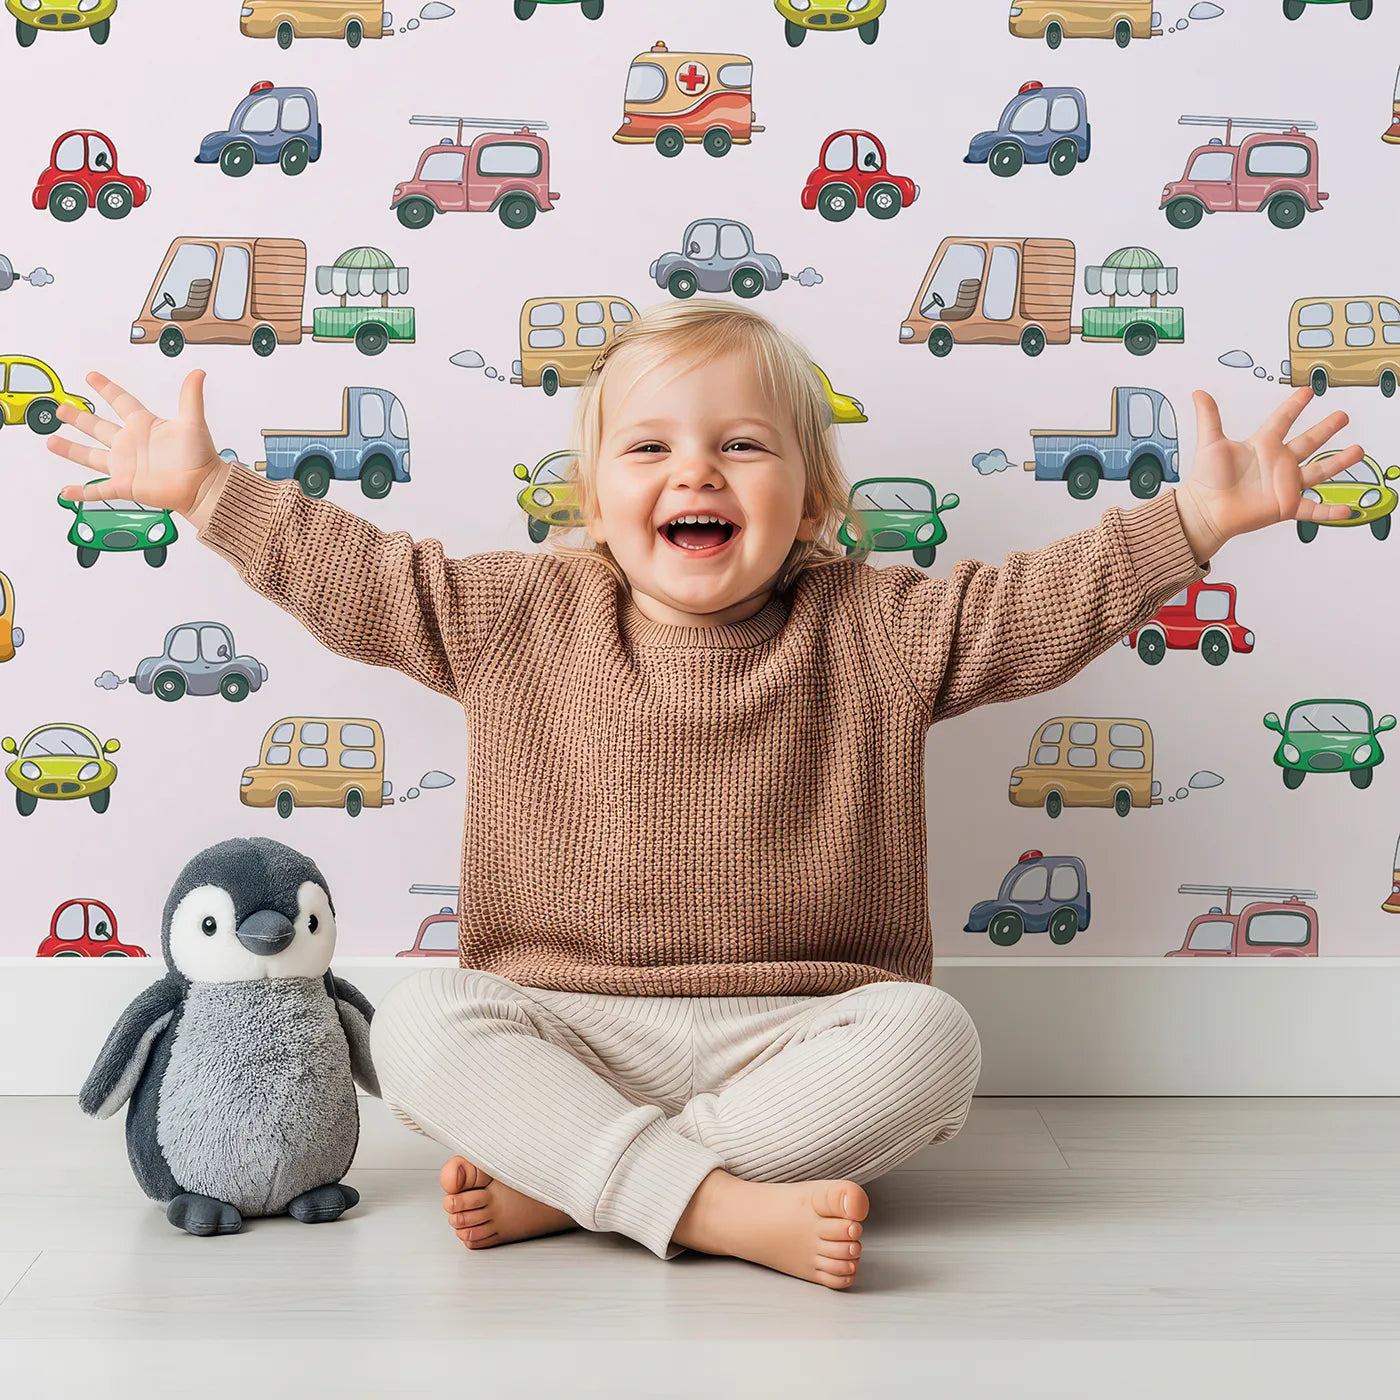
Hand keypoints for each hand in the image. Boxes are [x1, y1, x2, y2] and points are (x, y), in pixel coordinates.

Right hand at [46, 369, 232, 531]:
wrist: (202, 487)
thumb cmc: (201, 456)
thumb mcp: (193, 422)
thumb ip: (191, 396)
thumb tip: (198, 373)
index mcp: (143, 425)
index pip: (120, 401)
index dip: (106, 388)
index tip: (91, 377)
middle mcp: (130, 444)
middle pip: (97, 427)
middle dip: (78, 418)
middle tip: (61, 408)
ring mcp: (125, 465)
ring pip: (90, 456)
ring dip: (70, 449)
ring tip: (51, 441)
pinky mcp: (125, 486)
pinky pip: (99, 490)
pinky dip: (82, 492)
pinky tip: (67, 492)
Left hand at [1173, 386, 1364, 564]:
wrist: (1204, 511)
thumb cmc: (1206, 479)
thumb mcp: (1210, 443)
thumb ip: (1209, 417)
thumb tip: (1199, 392)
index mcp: (1262, 445)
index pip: (1283, 419)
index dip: (1295, 405)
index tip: (1308, 391)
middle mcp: (1278, 463)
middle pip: (1308, 442)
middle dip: (1326, 429)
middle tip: (1343, 415)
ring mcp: (1284, 485)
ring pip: (1318, 471)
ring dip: (1338, 462)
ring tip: (1358, 451)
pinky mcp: (1285, 506)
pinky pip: (1313, 509)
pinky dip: (1330, 511)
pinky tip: (1348, 510)